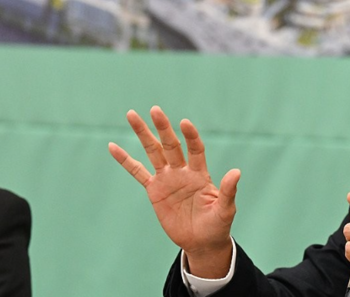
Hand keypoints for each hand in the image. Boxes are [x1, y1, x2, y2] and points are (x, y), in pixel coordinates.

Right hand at [108, 106, 238, 278]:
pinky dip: (125, 160)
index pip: (195, 149)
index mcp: (200, 174)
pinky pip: (137, 172)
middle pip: (171, 145)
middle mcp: (182, 171)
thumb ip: (228, 191)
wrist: (201, 241)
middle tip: (155, 109)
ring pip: (153, 151)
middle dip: (163, 128)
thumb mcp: (225, 209)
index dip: (191, 136)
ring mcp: (167, 178)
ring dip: (143, 134)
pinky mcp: (154, 190)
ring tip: (131, 114)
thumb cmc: (217, 224)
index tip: (185, 123)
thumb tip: (237, 171)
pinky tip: (113, 146)